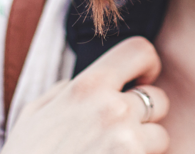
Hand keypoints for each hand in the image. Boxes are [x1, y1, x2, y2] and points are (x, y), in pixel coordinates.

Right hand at [2, 36, 169, 153]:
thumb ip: (64, 92)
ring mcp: (128, 143)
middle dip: (145, 116)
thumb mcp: (33, 117)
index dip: (145, 64)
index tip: (140, 81)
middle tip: (120, 134)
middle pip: (158, 99)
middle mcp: (113, 110)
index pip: (139, 50)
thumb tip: (81, 82)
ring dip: (145, 148)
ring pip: (161, 137)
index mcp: (88, 87)